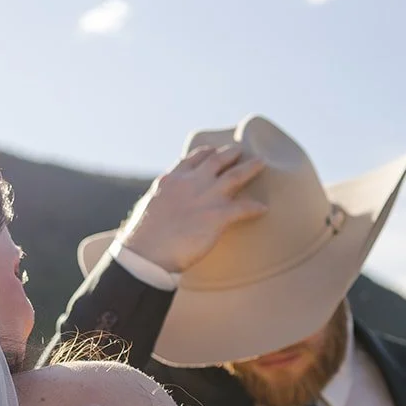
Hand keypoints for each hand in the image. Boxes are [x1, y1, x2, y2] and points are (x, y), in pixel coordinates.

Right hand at [120, 145, 266, 273]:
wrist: (146, 254)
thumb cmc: (141, 238)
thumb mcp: (148, 207)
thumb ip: (162, 200)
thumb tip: (162, 204)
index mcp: (171, 180)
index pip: (192, 159)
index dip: (206, 154)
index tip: (213, 151)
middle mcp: (190, 183)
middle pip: (216, 161)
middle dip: (230, 154)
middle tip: (240, 150)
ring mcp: (206, 198)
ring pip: (235, 176)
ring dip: (250, 168)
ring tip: (261, 163)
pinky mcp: (217, 216)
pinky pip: (243, 208)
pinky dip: (254, 207)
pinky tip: (263, 208)